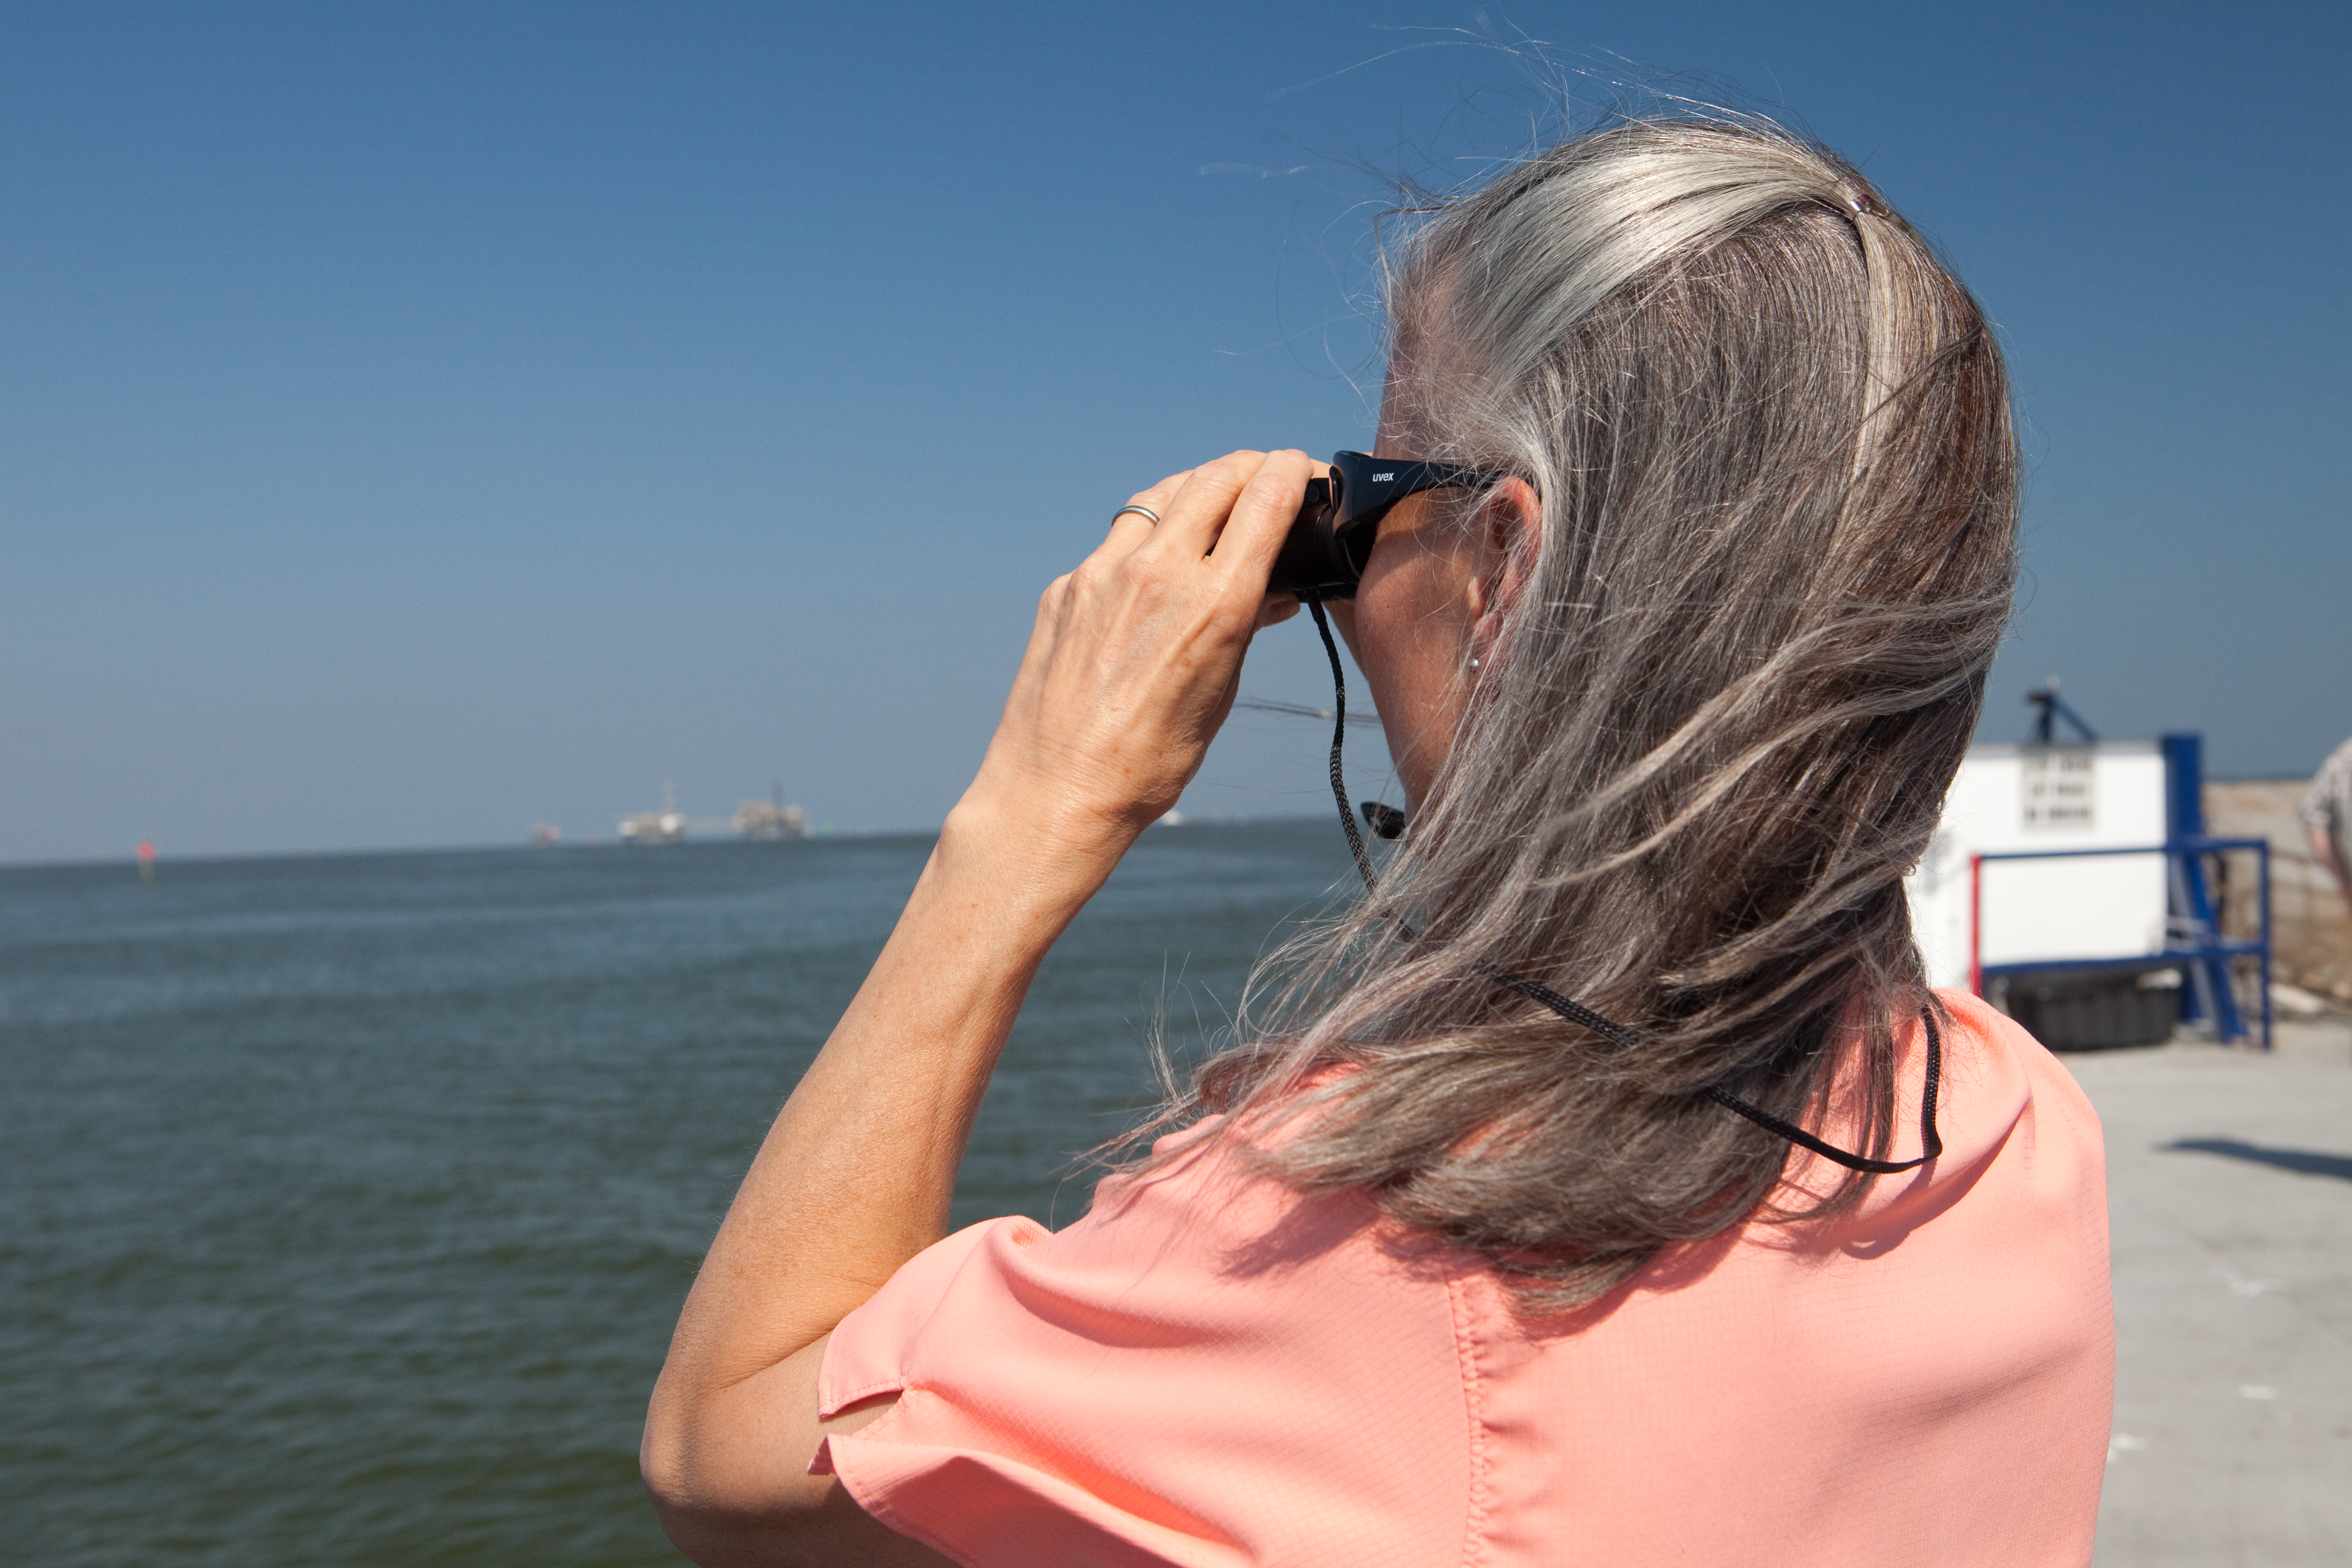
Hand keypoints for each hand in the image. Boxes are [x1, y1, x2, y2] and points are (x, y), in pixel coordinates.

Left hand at [954, 449, 1313, 877]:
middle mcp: (1158, 573)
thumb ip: (1245, 626)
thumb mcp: (1221, 691)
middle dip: (1250, 467)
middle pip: (1215, 476)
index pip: (1267, 497)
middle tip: (1266, 475)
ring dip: (1196, 488)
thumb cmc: (1150, 760)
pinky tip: (1156, 562)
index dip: (1293, 471)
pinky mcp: (1066, 587)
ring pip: (1161, 495)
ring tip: (1213, 503)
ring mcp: (1103, 573)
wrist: (1058, 791)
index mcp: (1213, 602)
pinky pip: (1116, 539)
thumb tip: (1272, 591)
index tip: (1303, 469)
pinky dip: (1147, 536)